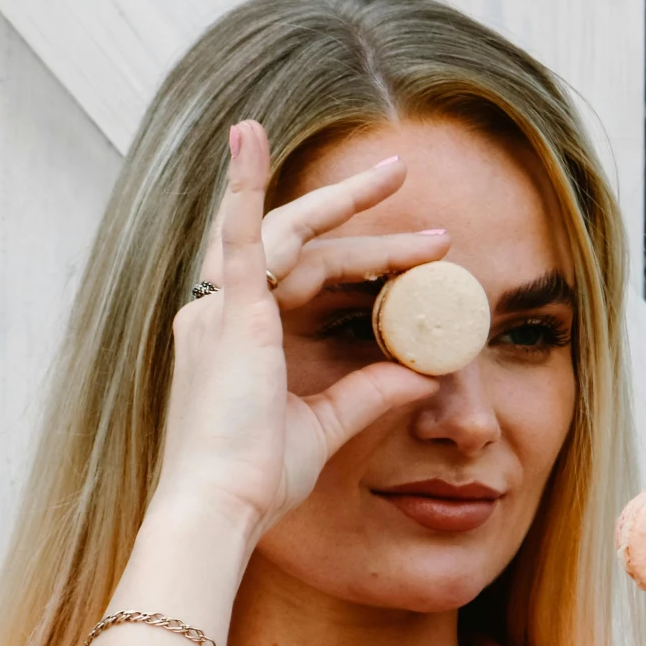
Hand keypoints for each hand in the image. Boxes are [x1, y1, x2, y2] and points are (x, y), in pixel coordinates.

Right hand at [152, 121, 447, 544]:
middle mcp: (223, 315)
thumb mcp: (324, 425)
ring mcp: (222, 311)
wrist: (221, 510)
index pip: (307, 276)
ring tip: (394, 173)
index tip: (419, 253)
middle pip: (303, 246)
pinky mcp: (231, 317)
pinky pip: (239, 237)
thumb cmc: (255, 479)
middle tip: (406, 178)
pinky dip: (243, 185)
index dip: (364, 259)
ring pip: (292, 236)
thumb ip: (370, 391)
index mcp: (240, 338)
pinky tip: (249, 135)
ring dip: (344, 204)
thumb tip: (423, 373)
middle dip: (359, 215)